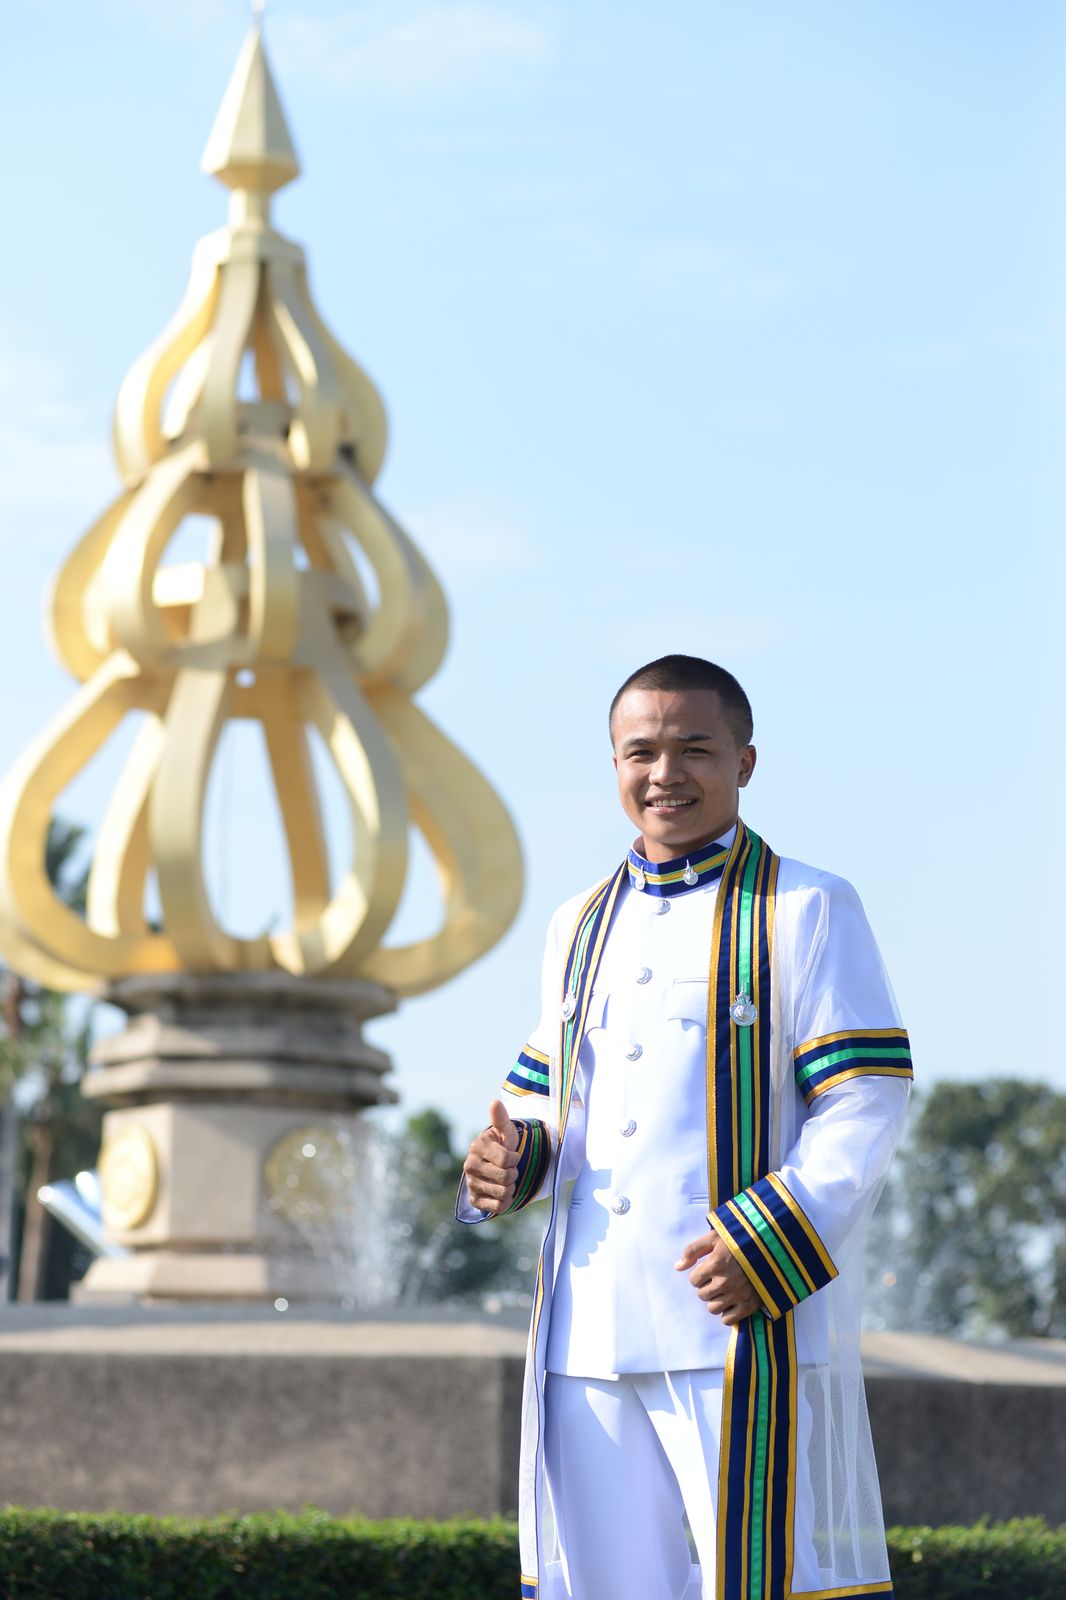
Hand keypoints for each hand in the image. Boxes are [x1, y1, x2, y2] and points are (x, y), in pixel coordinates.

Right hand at [462, 1100, 519, 1215]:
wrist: (495, 1167)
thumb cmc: (503, 1146)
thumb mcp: (505, 1131)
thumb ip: (500, 1118)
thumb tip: (494, 1101)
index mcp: (477, 1147)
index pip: (507, 1160)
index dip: (515, 1159)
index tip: (512, 1156)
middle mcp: (470, 1166)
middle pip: (506, 1177)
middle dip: (514, 1174)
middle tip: (510, 1170)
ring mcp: (471, 1184)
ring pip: (503, 1193)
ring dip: (511, 1188)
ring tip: (506, 1181)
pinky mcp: (474, 1200)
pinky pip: (497, 1207)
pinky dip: (505, 1202)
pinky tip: (502, 1194)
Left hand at [676, 1231, 761, 1324]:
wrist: (771, 1248)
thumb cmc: (739, 1240)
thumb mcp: (714, 1237)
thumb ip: (693, 1250)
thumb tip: (677, 1267)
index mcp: (716, 1264)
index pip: (693, 1280)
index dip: (699, 1274)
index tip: (710, 1268)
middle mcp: (726, 1282)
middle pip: (702, 1295)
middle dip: (706, 1286)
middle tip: (718, 1278)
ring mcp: (738, 1295)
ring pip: (712, 1309)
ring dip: (715, 1300)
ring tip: (725, 1289)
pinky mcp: (750, 1305)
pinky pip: (728, 1320)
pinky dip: (727, 1313)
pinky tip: (732, 1300)